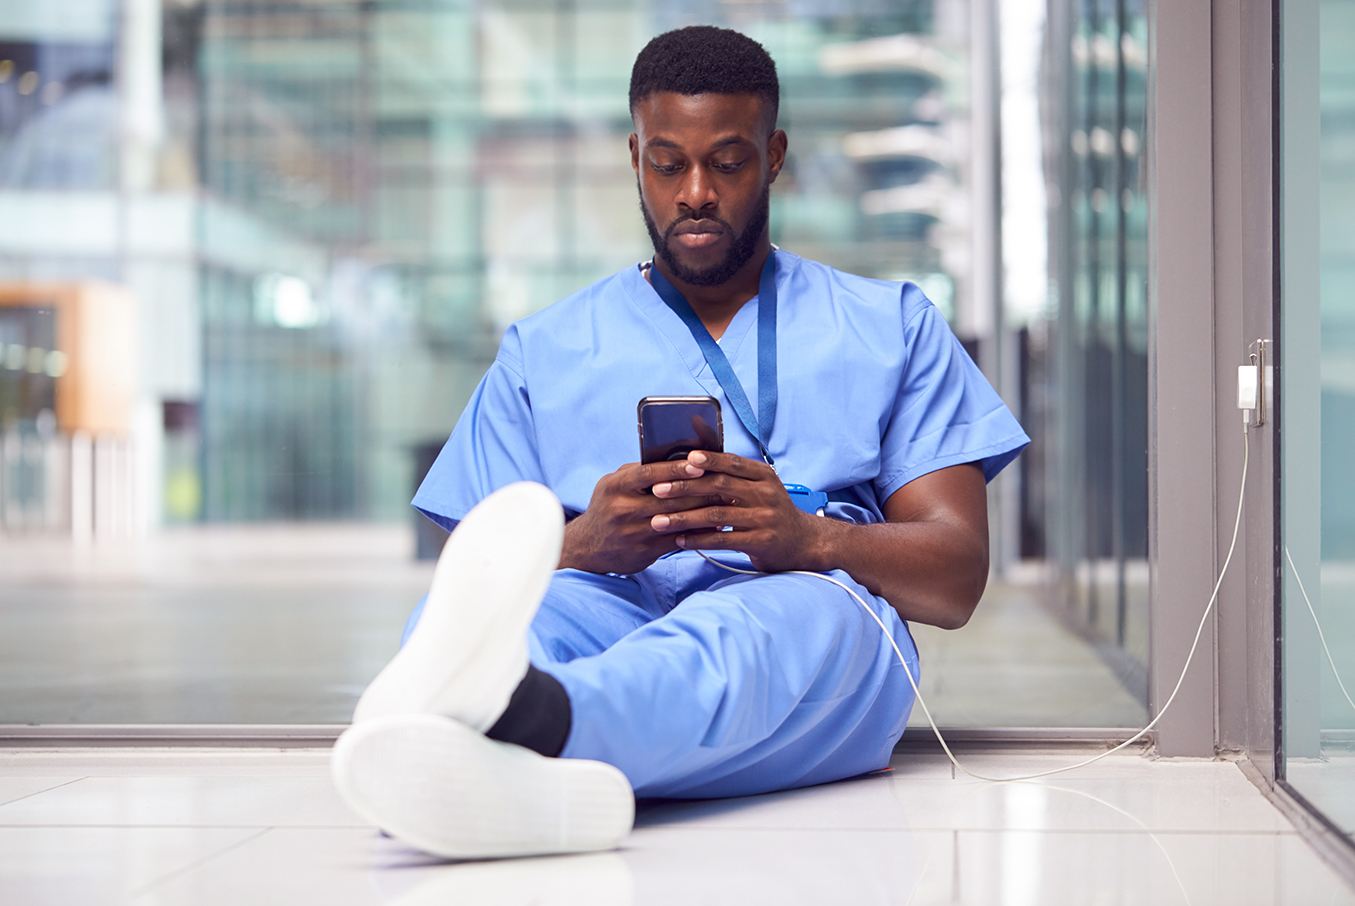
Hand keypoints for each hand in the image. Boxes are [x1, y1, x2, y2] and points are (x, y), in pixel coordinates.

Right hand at [559, 458, 726, 574]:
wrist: (588, 547)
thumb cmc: (608, 507)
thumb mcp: (613, 484)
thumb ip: (640, 472)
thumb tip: (674, 456)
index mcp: (615, 487)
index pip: (649, 473)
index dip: (676, 468)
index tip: (700, 463)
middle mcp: (623, 509)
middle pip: (668, 498)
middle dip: (699, 490)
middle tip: (724, 483)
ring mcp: (633, 533)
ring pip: (676, 520)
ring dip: (703, 512)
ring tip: (725, 503)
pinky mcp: (643, 552)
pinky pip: (676, 541)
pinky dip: (697, 533)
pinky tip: (713, 527)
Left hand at [647, 450, 828, 572]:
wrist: (802, 542)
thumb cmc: (770, 512)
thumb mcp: (760, 487)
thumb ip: (734, 476)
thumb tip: (693, 459)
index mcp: (763, 475)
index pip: (730, 462)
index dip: (705, 460)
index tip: (680, 460)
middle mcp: (765, 494)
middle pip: (719, 485)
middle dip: (684, 487)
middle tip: (657, 490)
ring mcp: (764, 518)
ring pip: (716, 515)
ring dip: (683, 518)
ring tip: (658, 521)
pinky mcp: (761, 542)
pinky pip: (722, 540)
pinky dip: (698, 540)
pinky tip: (679, 540)